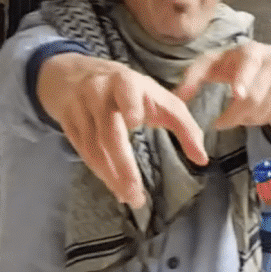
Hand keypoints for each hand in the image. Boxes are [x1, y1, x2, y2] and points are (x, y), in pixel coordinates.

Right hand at [37, 53, 207, 208]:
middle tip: (135, 192)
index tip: (134, 122)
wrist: (73, 74)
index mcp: (124, 81)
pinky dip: (99, 172)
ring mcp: (80, 109)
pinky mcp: (68, 124)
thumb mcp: (156, 96)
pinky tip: (114, 187)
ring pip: (94, 148)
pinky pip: (83, 152)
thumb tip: (202, 159)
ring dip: (111, 176)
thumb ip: (183, 124)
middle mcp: (99, 93)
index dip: (130, 104)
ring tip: (129, 197)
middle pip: (108, 132)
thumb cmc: (127, 89)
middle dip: (122, 165)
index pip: (126, 90)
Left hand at [174, 42, 270, 137]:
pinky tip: (255, 112)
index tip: (238, 93)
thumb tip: (178, 96)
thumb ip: (194, 75)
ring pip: (261, 110)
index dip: (242, 78)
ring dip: (244, 119)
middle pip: (253, 97)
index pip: (248, 64)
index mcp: (253, 50)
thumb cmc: (239, 65)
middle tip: (220, 123)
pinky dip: (258, 120)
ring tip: (237, 113)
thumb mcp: (216, 64)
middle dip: (234, 114)